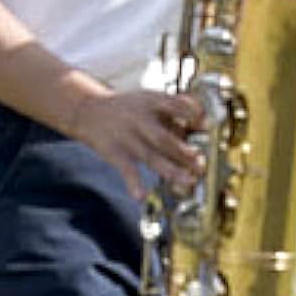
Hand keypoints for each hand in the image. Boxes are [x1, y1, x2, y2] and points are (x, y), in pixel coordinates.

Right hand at [69, 87, 206, 199]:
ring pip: (150, 157)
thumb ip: (176, 110)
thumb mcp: (150, 100)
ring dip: (171, 170)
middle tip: (200, 162)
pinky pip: (126, 170)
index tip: (206, 124)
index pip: (173, 105)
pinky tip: (141, 196)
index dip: (190, 114)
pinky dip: (133, 184)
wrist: (88, 110)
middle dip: (182, 151)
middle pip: (162, 137)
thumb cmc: (128, 108)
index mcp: (151, 102)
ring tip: (189, 181)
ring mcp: (127, 138)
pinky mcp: (116, 153)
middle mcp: (139, 119)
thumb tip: (203, 125)